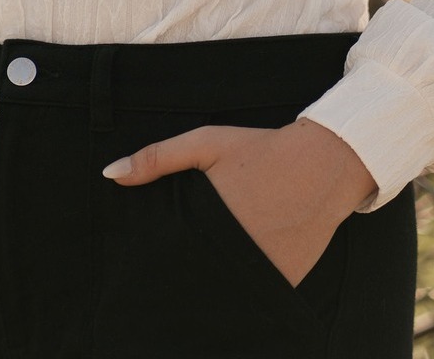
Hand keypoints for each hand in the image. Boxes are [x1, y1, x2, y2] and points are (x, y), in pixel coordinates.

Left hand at [102, 120, 375, 285]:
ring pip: (222, 287)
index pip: (170, 257)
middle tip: (175, 270)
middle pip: (194, 275)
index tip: (144, 268)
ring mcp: (260, 270)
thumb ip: (157, 158)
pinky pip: (254, 289)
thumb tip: (110, 174)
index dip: (156, 264)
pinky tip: (237, 269)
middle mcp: (233, 249)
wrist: (324, 162)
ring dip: (211, 281)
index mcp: (208, 218)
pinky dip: (243, 284)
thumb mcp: (206, 144)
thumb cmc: (260, 149)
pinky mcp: (283, 281)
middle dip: (182, 274)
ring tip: (206, 269)